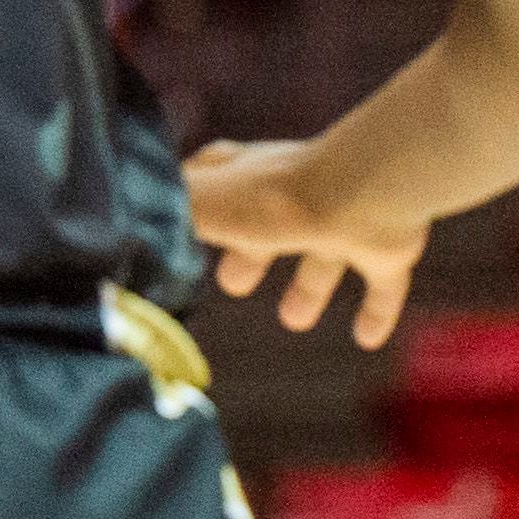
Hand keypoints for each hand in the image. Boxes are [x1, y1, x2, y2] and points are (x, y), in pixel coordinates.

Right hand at [186, 138, 430, 348]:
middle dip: (252, 254)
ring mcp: (348, 220)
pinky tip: (366, 341)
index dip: (200, 201)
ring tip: (294, 321)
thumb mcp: (201, 206)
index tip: (185, 223)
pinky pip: (384, 284)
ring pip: (325, 255)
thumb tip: (130, 228)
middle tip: (234, 285)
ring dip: (310, 288)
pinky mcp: (388, 248)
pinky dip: (377, 311)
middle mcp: (298, 196)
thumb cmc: (272, 199)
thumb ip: (169, 217)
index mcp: (249, 177)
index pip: (215, 181)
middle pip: (271, 226)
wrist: (362, 196)